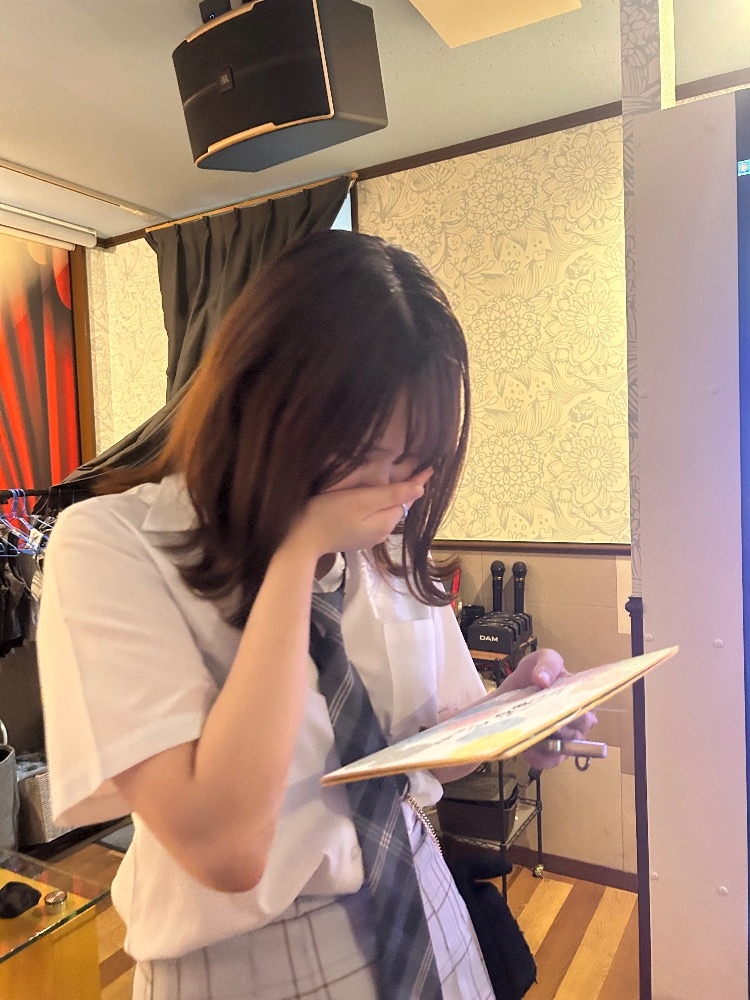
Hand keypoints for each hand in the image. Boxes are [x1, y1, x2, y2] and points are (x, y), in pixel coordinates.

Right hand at [284, 468, 431, 558]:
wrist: (300, 539)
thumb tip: (421, 489)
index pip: (407, 499)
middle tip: (410, 468)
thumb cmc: (329, 514)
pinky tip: (365, 497)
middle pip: (396, 506)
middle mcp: (381, 533)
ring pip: (383, 512)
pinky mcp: (354, 537)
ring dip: (386, 498)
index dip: (416, 482)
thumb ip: (391, 494)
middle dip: (401, 490)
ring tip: (389, 479)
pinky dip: (373, 506)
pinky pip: (370, 518)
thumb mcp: (363, 500)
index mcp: (386, 522)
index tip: (430, 468)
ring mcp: (367, 537)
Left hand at [496, 648, 597, 770]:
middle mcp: (579, 718)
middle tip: (540, 714)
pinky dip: (540, 756)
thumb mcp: (538, 660)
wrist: (505, 700)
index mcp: (581, 695)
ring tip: (530, 729)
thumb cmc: (528, 678)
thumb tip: (544, 680)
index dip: (576, 703)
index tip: (555, 701)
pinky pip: (553, 760)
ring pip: (567, 744)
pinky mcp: (553, 754)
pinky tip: (528, 749)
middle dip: (560, 721)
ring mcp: (567, 738)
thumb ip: (547, 663)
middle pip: (580, 725)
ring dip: (549, 737)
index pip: (590, 702)